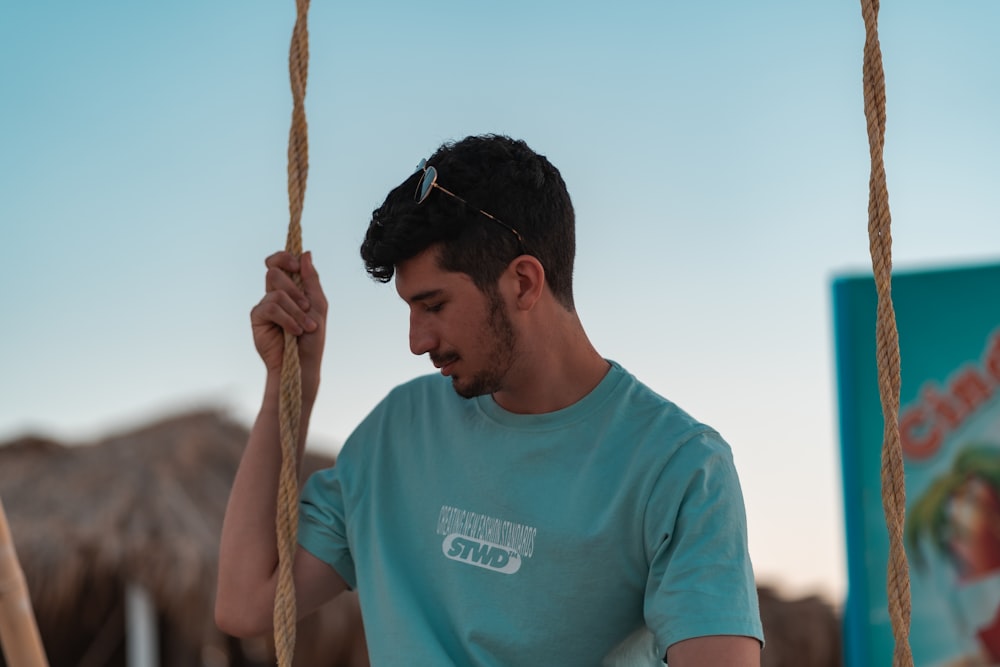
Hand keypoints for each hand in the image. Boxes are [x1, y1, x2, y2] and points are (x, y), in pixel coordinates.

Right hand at [251, 250, 326, 401]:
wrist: (303, 362)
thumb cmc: (312, 337)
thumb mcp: (318, 305)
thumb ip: (312, 280)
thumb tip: (306, 253)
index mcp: (291, 287)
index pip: (280, 261)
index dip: (284, 257)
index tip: (296, 265)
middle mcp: (275, 293)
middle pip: (275, 271)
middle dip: (295, 289)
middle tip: (307, 305)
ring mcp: (265, 304)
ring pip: (276, 291)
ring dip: (296, 310)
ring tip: (305, 326)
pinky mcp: (257, 317)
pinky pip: (271, 307)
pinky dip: (287, 319)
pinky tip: (294, 331)